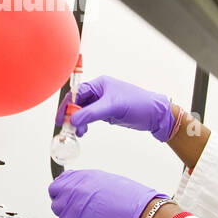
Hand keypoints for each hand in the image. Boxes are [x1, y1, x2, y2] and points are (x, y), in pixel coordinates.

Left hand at [48, 169, 165, 217]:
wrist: (137, 212)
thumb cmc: (129, 198)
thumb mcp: (106, 181)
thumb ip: (88, 184)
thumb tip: (81, 190)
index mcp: (83, 176)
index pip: (61, 180)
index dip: (63, 189)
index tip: (67, 194)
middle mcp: (75, 187)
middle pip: (54, 194)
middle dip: (62, 200)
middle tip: (73, 207)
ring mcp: (72, 203)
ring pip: (57, 209)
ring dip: (66, 213)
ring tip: (82, 216)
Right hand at [54, 75, 176, 140]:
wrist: (155, 114)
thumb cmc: (139, 104)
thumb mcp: (113, 107)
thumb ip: (92, 113)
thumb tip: (73, 120)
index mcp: (100, 84)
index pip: (77, 93)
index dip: (68, 105)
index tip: (61, 118)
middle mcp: (100, 92)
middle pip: (78, 102)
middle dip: (71, 115)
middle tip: (66, 127)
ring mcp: (103, 103)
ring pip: (83, 111)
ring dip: (78, 121)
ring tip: (78, 132)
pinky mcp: (107, 113)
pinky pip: (90, 117)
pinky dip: (85, 124)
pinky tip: (84, 131)